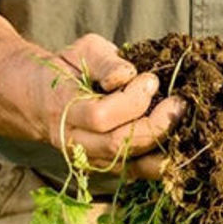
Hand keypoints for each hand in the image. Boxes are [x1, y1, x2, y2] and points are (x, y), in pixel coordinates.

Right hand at [37, 34, 184, 170]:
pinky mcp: (106, 168)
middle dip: (155, 125)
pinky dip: (161, 162)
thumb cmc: (69, 68)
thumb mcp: (84, 51)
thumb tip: (128, 76)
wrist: (41, 99)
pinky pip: (137, 172)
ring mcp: (89, 159)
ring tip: (180, 122)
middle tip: (178, 104)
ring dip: (162, 145)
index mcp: (64, 108)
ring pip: (130, 165)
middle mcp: (74, 141)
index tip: (149, 79)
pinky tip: (178, 144)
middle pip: (117, 145)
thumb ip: (106, 61)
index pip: (100, 116)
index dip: (131, 100)